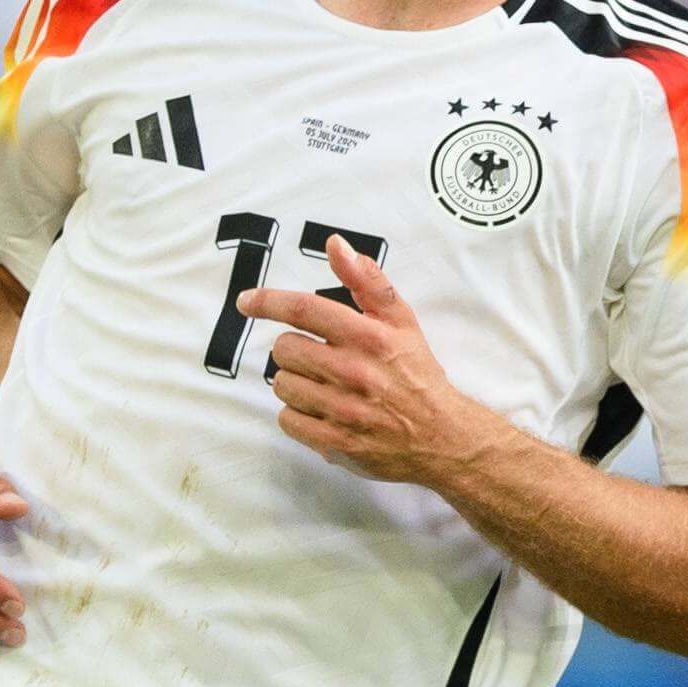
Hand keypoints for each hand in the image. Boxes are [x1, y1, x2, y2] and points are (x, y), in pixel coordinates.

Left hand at [246, 238, 495, 485]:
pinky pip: (287, 420)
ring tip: (322, 385)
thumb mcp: (402, 320)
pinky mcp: (335, 442)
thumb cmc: (417, 373)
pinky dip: (297, 414)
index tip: (246, 302)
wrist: (441, 436)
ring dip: (295, 382)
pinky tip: (321, 410)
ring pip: (282, 385)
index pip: (304, 309)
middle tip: (317, 356)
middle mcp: (353, 371)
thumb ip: (366, 281)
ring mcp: (343, 410)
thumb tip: (335, 244)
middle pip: (285, 348)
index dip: (268, 301)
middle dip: (294, 349)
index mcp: (368, 336)